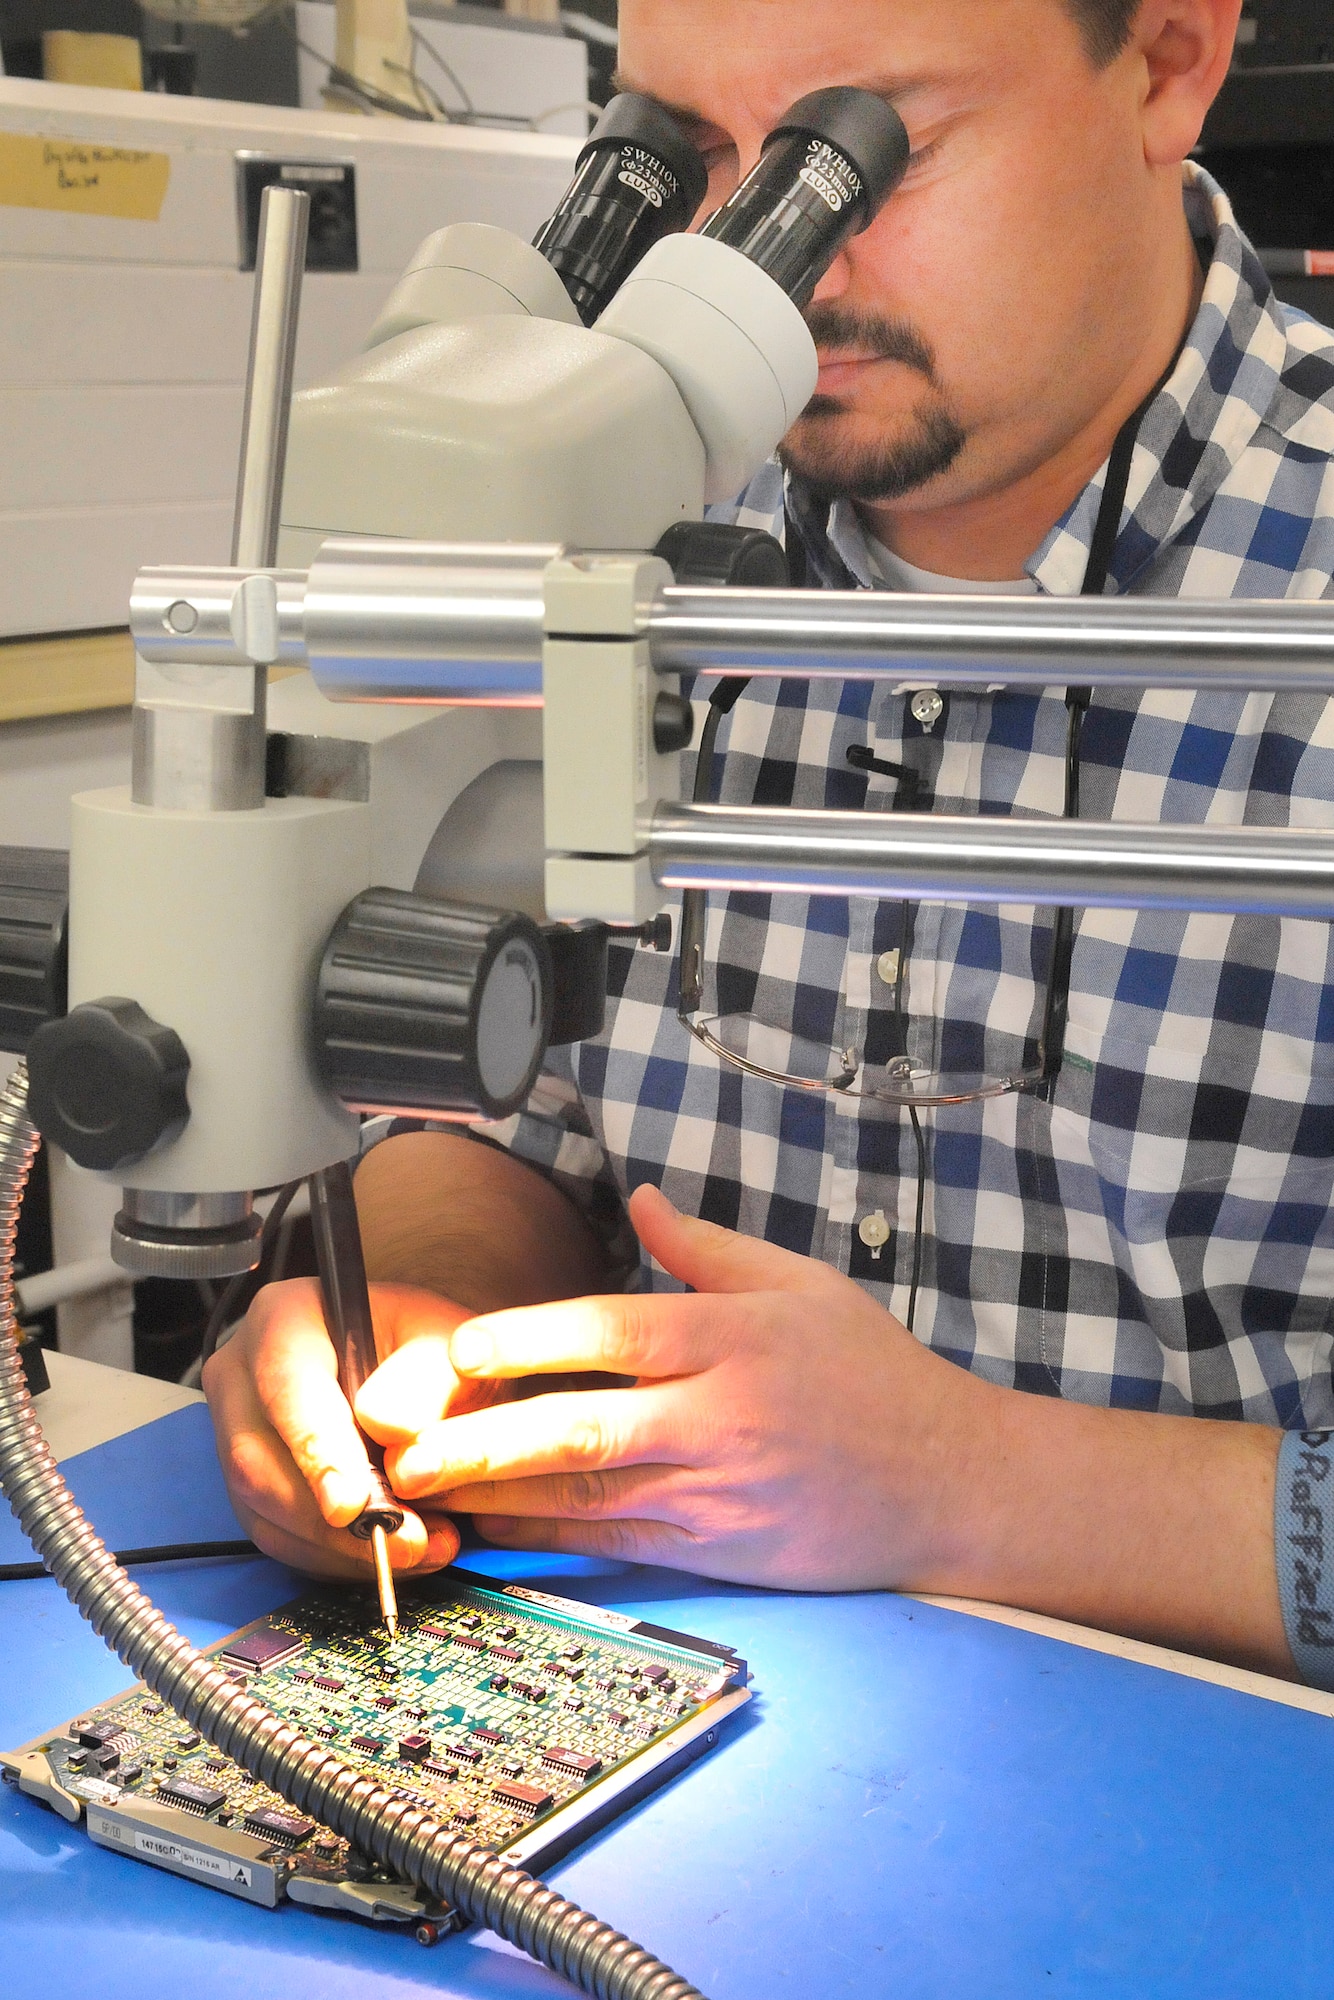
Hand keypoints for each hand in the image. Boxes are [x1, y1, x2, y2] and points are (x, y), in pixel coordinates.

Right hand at [202, 1277, 509, 1579]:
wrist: (422, 1372)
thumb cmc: (429, 1351)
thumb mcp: (448, 1346)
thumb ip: (430, 1380)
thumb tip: (393, 1430)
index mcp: (284, 1317)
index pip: (285, 1384)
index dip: (315, 1448)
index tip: (351, 1501)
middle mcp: (244, 1373)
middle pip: (257, 1459)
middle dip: (331, 1518)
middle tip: (404, 1539)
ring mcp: (238, 1431)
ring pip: (263, 1508)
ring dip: (339, 1546)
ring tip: (417, 1548)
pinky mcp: (251, 1484)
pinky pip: (276, 1536)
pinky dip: (333, 1557)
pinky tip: (389, 1555)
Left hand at [381, 1184, 992, 1590]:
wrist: (947, 1483)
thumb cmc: (872, 1372)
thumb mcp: (801, 1285)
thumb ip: (708, 1247)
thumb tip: (640, 1198)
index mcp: (733, 1338)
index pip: (614, 1332)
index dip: (530, 1337)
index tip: (461, 1343)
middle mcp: (718, 1418)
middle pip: (585, 1427)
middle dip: (487, 1436)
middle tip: (408, 1441)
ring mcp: (716, 1493)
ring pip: (589, 1495)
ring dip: (499, 1493)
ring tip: (422, 1489)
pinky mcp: (719, 1550)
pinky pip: (619, 1545)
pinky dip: (550, 1540)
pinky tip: (493, 1532)